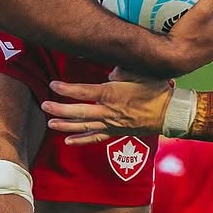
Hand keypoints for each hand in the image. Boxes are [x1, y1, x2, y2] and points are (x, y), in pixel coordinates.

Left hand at [44, 75, 173, 143]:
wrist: (169, 112)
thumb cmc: (155, 89)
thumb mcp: (139, 72)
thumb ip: (121, 70)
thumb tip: (109, 73)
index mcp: (112, 93)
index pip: (82, 91)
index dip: (65, 89)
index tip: (53, 85)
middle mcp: (108, 110)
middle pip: (78, 112)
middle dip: (59, 109)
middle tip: (44, 105)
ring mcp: (111, 123)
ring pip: (83, 126)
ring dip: (65, 125)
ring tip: (50, 123)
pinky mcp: (115, 132)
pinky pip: (95, 138)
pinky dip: (81, 140)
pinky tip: (68, 141)